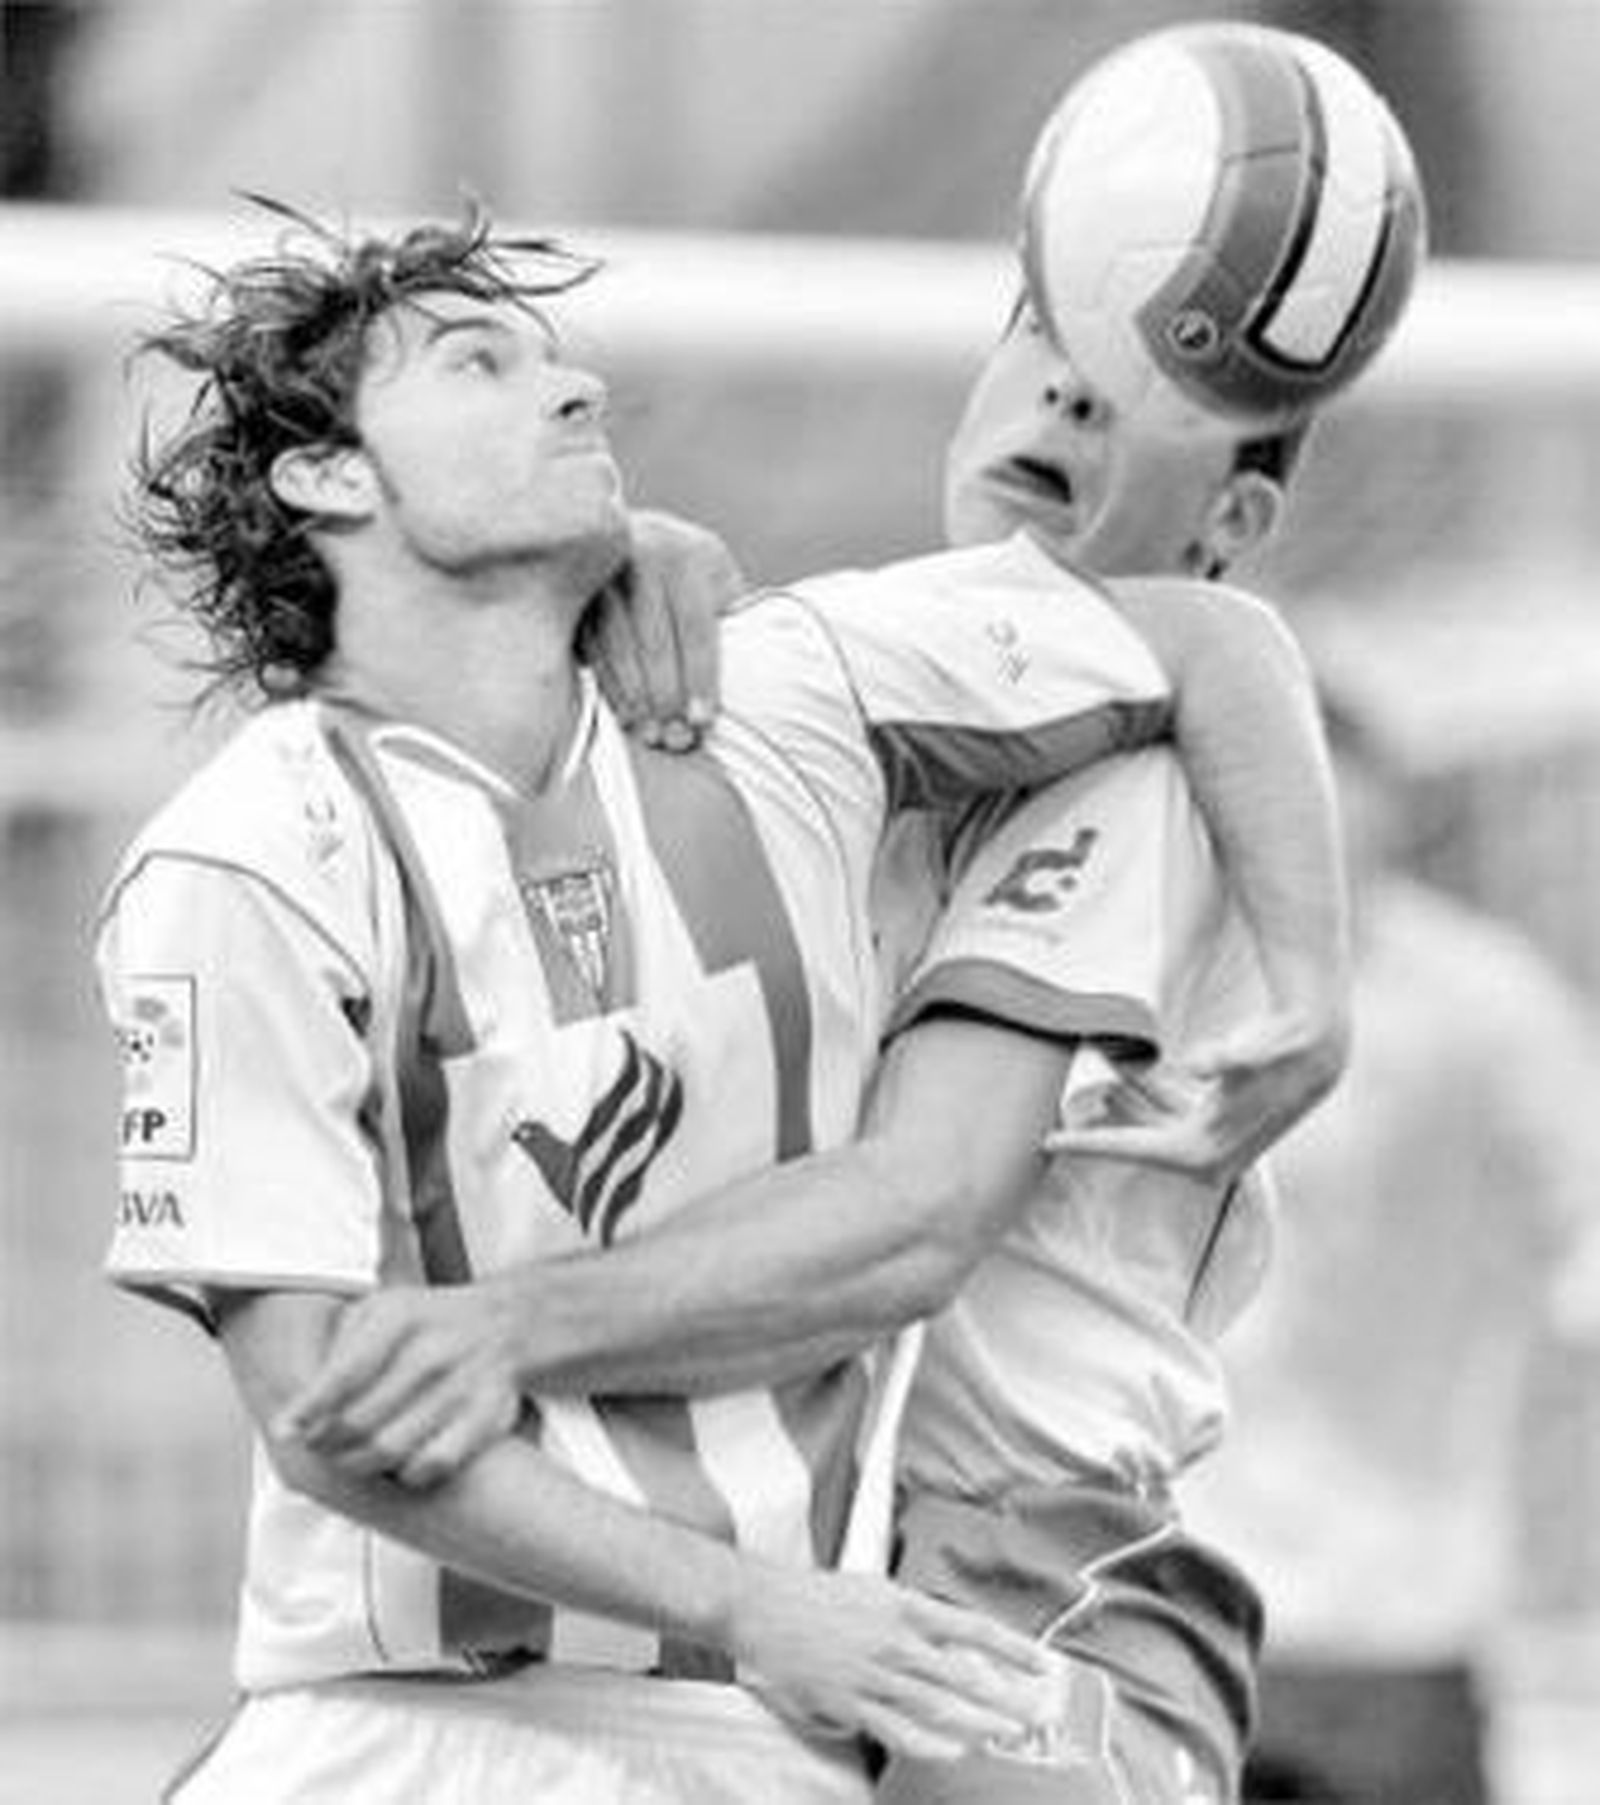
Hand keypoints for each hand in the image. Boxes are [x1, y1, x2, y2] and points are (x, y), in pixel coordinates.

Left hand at [274, 1285, 521, 1487]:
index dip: (309, 1409)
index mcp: (401, 1315)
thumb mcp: (380, 1312)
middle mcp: (435, 1347)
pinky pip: (434, 1464)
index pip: (343, 1373)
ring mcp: (465, 1382)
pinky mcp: (489, 1414)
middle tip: (318, 1447)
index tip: (287, 1431)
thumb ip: (335, 1355)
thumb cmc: (425, 1322)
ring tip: (349, 1459)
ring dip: (359, 1464)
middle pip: (360, 1420)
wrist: (509, 1321)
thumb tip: (289, 1422)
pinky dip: (407, 1474)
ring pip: (391, 1449)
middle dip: (327, 1443)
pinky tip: (398, 1464)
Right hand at [582, 508, 744, 749]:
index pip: (696, 626)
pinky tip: (626, 715)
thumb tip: (761, 679)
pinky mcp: (575, 595)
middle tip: (676, 740)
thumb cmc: (687, 577)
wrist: (629, 538)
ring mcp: (603, 572)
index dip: (700, 677)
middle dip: (666, 698)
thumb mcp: (715, 582)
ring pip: (620, 647)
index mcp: (688, 554)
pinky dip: (611, 686)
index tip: (702, 719)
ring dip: (636, 698)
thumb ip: (729, 619)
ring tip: (652, 736)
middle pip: (656, 641)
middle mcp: (643, 553)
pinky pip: (593, 648)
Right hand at [729, 1563, 1057, 1762]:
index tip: (1043, 1665)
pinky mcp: (848, 1702)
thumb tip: (950, 1637)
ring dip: (979, 1724)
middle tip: (1040, 1714)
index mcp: (904, 1605)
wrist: (761, 1605)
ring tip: (1008, 1735)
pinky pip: (896, 1730)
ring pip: (938, 1707)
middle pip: (964, 1676)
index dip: (1012, 1649)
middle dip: (1008, 1698)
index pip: (971, 1628)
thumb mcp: (874, 1589)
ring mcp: (872, 1674)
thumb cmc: (817, 1594)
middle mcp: (895, 1640)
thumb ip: (913, 1614)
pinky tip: (954, 1751)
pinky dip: (929, 1743)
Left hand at [1044, 1010, 1346, 1185]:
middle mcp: (1201, 1157)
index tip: (1047, 1140)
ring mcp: (1208, 1145)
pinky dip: (1149, 1098)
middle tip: (1064, 1102)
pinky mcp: (1214, 1127)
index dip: (1086, 1144)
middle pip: (1135, 1138)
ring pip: (1151, 1125)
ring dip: (1127, 1103)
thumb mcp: (1246, 1054)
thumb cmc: (1275, 1055)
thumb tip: (1195, 1063)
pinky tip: (1132, 1075)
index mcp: (1197, 1150)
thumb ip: (1221, 1059)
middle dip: (1102, 1120)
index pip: (1129, 1150)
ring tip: (1098, 1077)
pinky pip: (1168, 1116)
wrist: (1314, 1052)